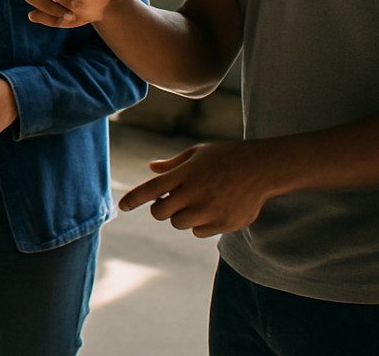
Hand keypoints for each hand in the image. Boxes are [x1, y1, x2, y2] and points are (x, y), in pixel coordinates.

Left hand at [119, 141, 277, 236]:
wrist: (262, 168)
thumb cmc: (225, 156)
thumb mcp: (197, 153)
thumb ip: (173, 165)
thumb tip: (152, 168)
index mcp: (185, 173)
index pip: (151, 189)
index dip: (134, 199)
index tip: (122, 206)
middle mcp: (194, 193)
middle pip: (161, 213)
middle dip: (160, 208)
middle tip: (170, 199)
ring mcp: (209, 210)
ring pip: (178, 223)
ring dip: (180, 216)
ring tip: (194, 202)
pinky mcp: (223, 224)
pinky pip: (198, 231)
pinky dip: (199, 224)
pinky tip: (211, 209)